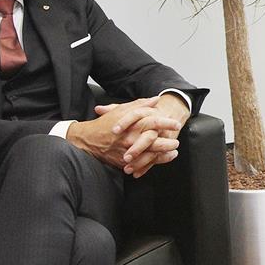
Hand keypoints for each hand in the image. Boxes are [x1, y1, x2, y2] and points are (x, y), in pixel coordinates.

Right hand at [68, 97, 182, 176]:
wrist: (87, 140)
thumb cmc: (105, 124)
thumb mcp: (122, 111)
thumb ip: (140, 105)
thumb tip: (156, 99)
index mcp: (132, 125)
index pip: (154, 122)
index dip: (167, 123)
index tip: (176, 124)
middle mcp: (131, 139)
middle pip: (155, 141)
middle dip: (169, 142)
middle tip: (176, 141)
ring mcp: (127, 152)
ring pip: (151, 155)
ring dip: (164, 155)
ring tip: (173, 152)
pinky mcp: (124, 162)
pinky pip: (141, 165)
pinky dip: (152, 163)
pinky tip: (161, 160)